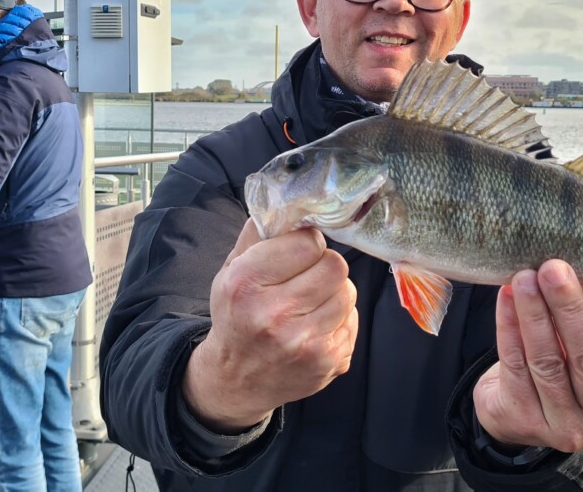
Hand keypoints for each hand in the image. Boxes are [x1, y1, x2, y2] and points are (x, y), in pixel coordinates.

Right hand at [182, 219, 357, 432]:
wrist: (237, 380)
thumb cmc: (236, 316)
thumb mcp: (231, 270)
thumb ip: (259, 233)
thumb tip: (290, 202)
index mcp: (246, 284)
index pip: (308, 243)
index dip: (306, 243)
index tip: (297, 252)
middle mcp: (275, 316)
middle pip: (336, 266)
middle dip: (324, 266)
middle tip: (308, 275)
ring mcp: (305, 344)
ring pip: (348, 293)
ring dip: (333, 292)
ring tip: (310, 301)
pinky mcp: (328, 363)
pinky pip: (352, 321)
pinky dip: (338, 319)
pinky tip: (314, 326)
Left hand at [473, 260, 582, 452]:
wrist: (520, 414)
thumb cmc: (570, 367)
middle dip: (571, 309)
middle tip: (555, 268)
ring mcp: (565, 428)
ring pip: (548, 363)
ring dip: (534, 314)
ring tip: (524, 276)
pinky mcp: (524, 422)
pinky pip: (514, 367)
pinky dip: (508, 327)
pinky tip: (506, 297)